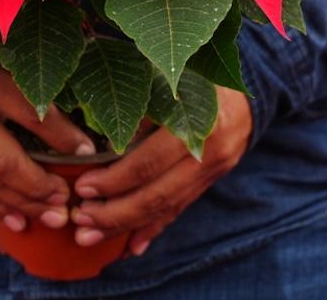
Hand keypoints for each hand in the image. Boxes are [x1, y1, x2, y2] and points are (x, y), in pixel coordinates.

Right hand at [0, 39, 95, 232]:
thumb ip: (29, 81)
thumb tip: (71, 118)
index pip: (28, 112)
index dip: (61, 136)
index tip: (87, 152)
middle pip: (3, 160)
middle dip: (39, 187)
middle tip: (67, 202)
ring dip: (22, 203)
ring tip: (52, 217)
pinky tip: (18, 220)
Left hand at [69, 86, 251, 256]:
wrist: (245, 95)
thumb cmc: (198, 80)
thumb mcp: (169, 83)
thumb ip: (142, 111)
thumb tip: (102, 143)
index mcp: (195, 124)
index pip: (148, 163)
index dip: (114, 180)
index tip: (83, 187)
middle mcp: (207, 155)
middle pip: (157, 194)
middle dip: (115, 212)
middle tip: (81, 219)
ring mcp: (211, 173)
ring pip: (166, 208)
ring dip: (127, 226)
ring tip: (91, 235)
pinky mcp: (210, 183)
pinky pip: (179, 210)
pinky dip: (154, 229)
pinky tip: (131, 246)